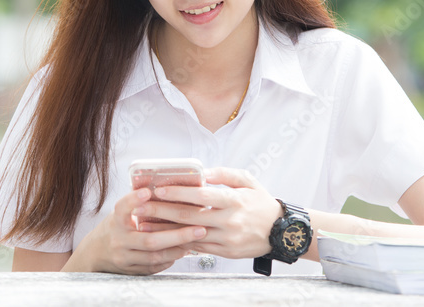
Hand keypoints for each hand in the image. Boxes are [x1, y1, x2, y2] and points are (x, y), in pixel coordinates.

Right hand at [76, 187, 207, 274]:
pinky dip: (170, 259)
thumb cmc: (116, 226)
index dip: (134, 200)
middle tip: (199, 228)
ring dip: (178, 248)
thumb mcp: (120, 213)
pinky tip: (183, 250)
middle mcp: (119, 240)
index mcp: (115, 221)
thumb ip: (138, 204)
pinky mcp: (131, 270)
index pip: (122, 208)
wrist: (95, 252)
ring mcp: (124, 257)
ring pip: (155, 256)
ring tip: (196, 240)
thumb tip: (166, 187)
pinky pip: (154, 267)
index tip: (148, 191)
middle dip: (177, 234)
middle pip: (149, 239)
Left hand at [132, 167, 282, 258]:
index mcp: (235, 200)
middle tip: (142, 207)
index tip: (159, 189)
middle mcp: (230, 221)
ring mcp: (227, 239)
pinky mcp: (226, 252)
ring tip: (145, 224)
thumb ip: (224, 174)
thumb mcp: (248, 181)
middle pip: (190, 217)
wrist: (281, 232)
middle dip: (163, 211)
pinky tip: (164, 237)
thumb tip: (202, 171)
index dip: (179, 192)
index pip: (202, 196)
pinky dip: (180, 241)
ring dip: (165, 230)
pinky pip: (199, 247)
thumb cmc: (261, 202)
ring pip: (190, 235)